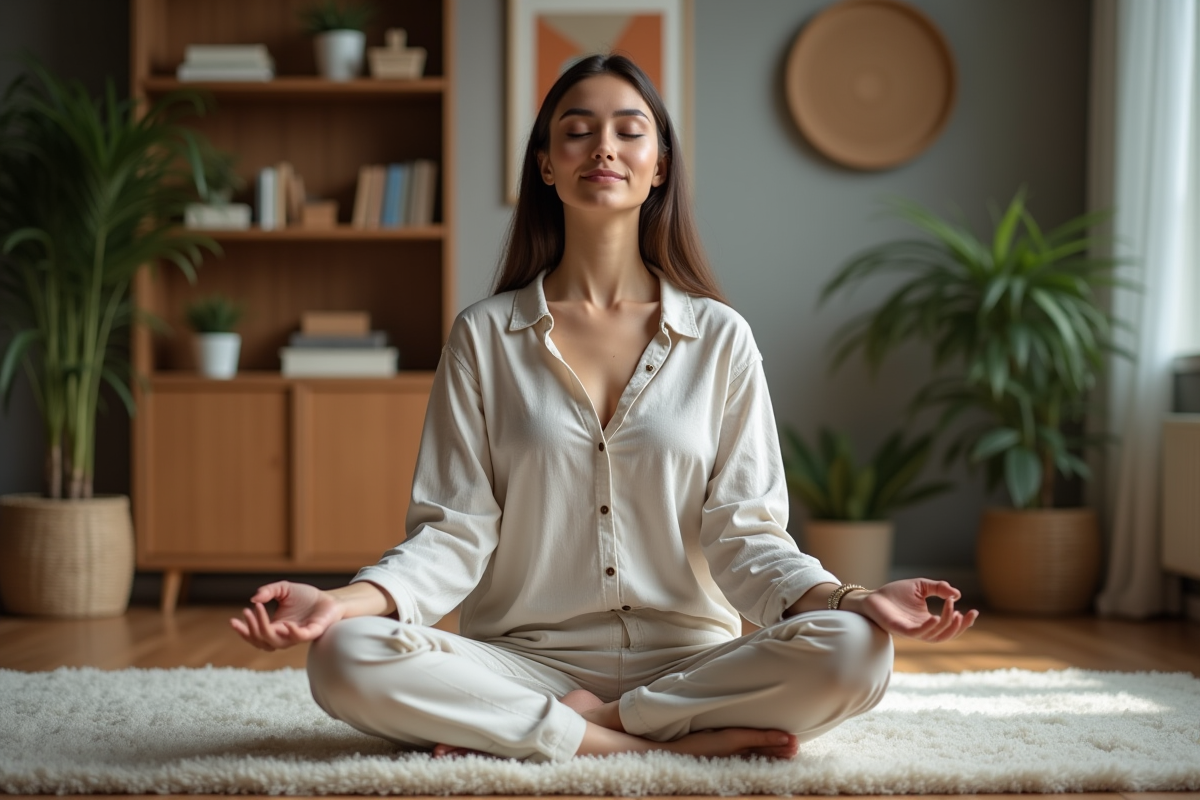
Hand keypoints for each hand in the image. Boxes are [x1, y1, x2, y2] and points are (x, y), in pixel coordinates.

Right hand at [229, 581, 343, 650]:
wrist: (330, 599)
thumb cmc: (307, 597)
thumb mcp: (283, 589)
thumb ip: (269, 591)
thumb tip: (254, 598)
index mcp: (276, 628)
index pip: (256, 636)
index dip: (243, 631)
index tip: (232, 621)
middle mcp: (284, 635)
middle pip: (262, 641)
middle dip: (251, 629)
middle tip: (247, 612)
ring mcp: (297, 635)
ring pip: (276, 642)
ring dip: (264, 628)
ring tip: (257, 610)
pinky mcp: (312, 632)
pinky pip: (299, 638)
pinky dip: (292, 633)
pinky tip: (285, 623)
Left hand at [847, 578, 977, 641]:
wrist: (871, 596)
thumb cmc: (895, 593)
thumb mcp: (921, 586)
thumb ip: (939, 588)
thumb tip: (956, 594)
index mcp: (928, 621)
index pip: (950, 626)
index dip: (964, 622)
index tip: (974, 611)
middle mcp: (922, 629)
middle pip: (946, 635)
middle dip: (959, 627)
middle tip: (964, 613)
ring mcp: (912, 631)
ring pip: (934, 636)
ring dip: (946, 625)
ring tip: (953, 611)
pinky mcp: (900, 629)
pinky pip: (917, 634)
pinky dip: (928, 628)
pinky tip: (935, 618)